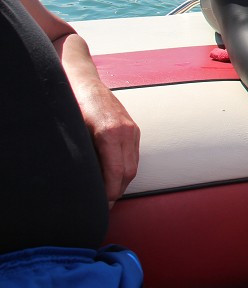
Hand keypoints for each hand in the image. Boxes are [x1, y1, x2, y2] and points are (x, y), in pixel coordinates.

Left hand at [73, 79, 140, 203]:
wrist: (83, 83)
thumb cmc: (73, 107)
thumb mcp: (74, 134)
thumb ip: (84, 158)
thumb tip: (86, 183)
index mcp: (110, 134)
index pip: (117, 174)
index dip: (109, 193)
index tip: (102, 205)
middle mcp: (125, 131)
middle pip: (128, 173)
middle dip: (117, 191)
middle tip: (103, 205)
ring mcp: (132, 129)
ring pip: (133, 166)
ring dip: (122, 182)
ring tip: (107, 193)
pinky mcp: (133, 128)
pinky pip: (133, 155)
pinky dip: (125, 169)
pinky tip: (113, 175)